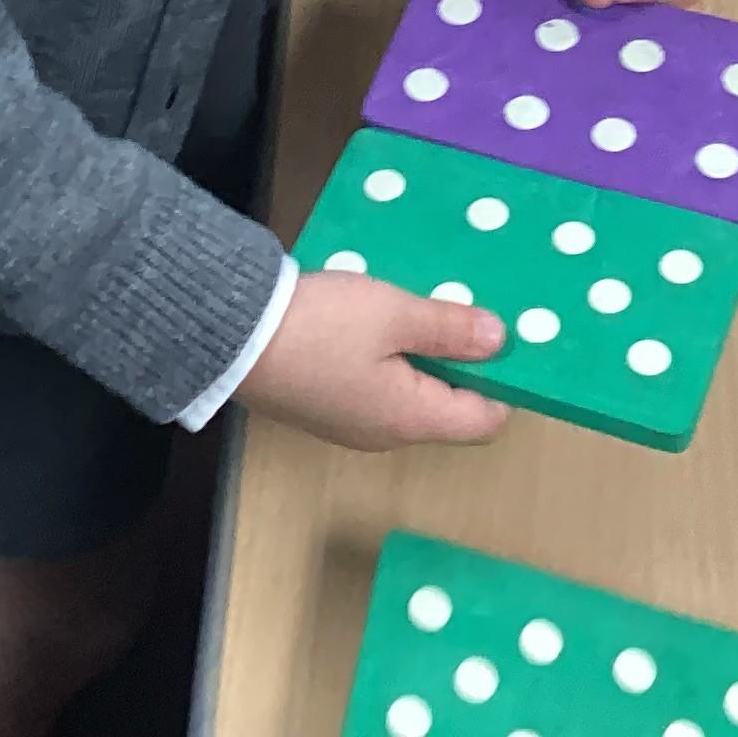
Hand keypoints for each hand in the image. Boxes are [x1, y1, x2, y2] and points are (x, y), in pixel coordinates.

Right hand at [233, 266, 510, 449]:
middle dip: (461, 361)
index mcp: (411, 418)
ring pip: (407, 393)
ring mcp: (349, 423)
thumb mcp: (394, 314)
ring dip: (421, 355)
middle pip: (445, 406)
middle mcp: (385, 433)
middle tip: (466, 309)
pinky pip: (373, 386)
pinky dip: (387, 358)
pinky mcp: (321, 406)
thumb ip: (450, 329)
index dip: (505, 382)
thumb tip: (501, 342)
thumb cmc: (321, 326)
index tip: (507, 338)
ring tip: (424, 305)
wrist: (230, 337)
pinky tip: (378, 318)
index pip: (484, 420)